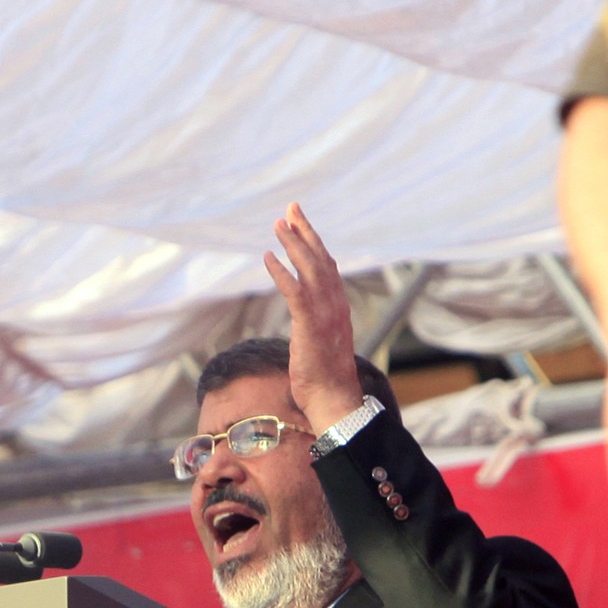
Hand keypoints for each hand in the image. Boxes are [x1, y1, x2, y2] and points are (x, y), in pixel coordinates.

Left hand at [263, 202, 363, 430]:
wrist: (334, 399)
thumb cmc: (326, 379)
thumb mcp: (322, 345)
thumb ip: (318, 326)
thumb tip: (309, 322)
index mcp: (339, 309)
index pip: (328, 268)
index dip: (314, 243)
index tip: (301, 223)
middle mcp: (336, 306)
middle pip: (321, 260)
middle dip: (305, 232)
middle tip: (291, 208)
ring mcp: (325, 314)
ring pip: (310, 269)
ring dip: (294, 244)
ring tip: (278, 224)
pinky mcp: (310, 325)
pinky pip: (295, 291)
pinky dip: (282, 272)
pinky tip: (268, 257)